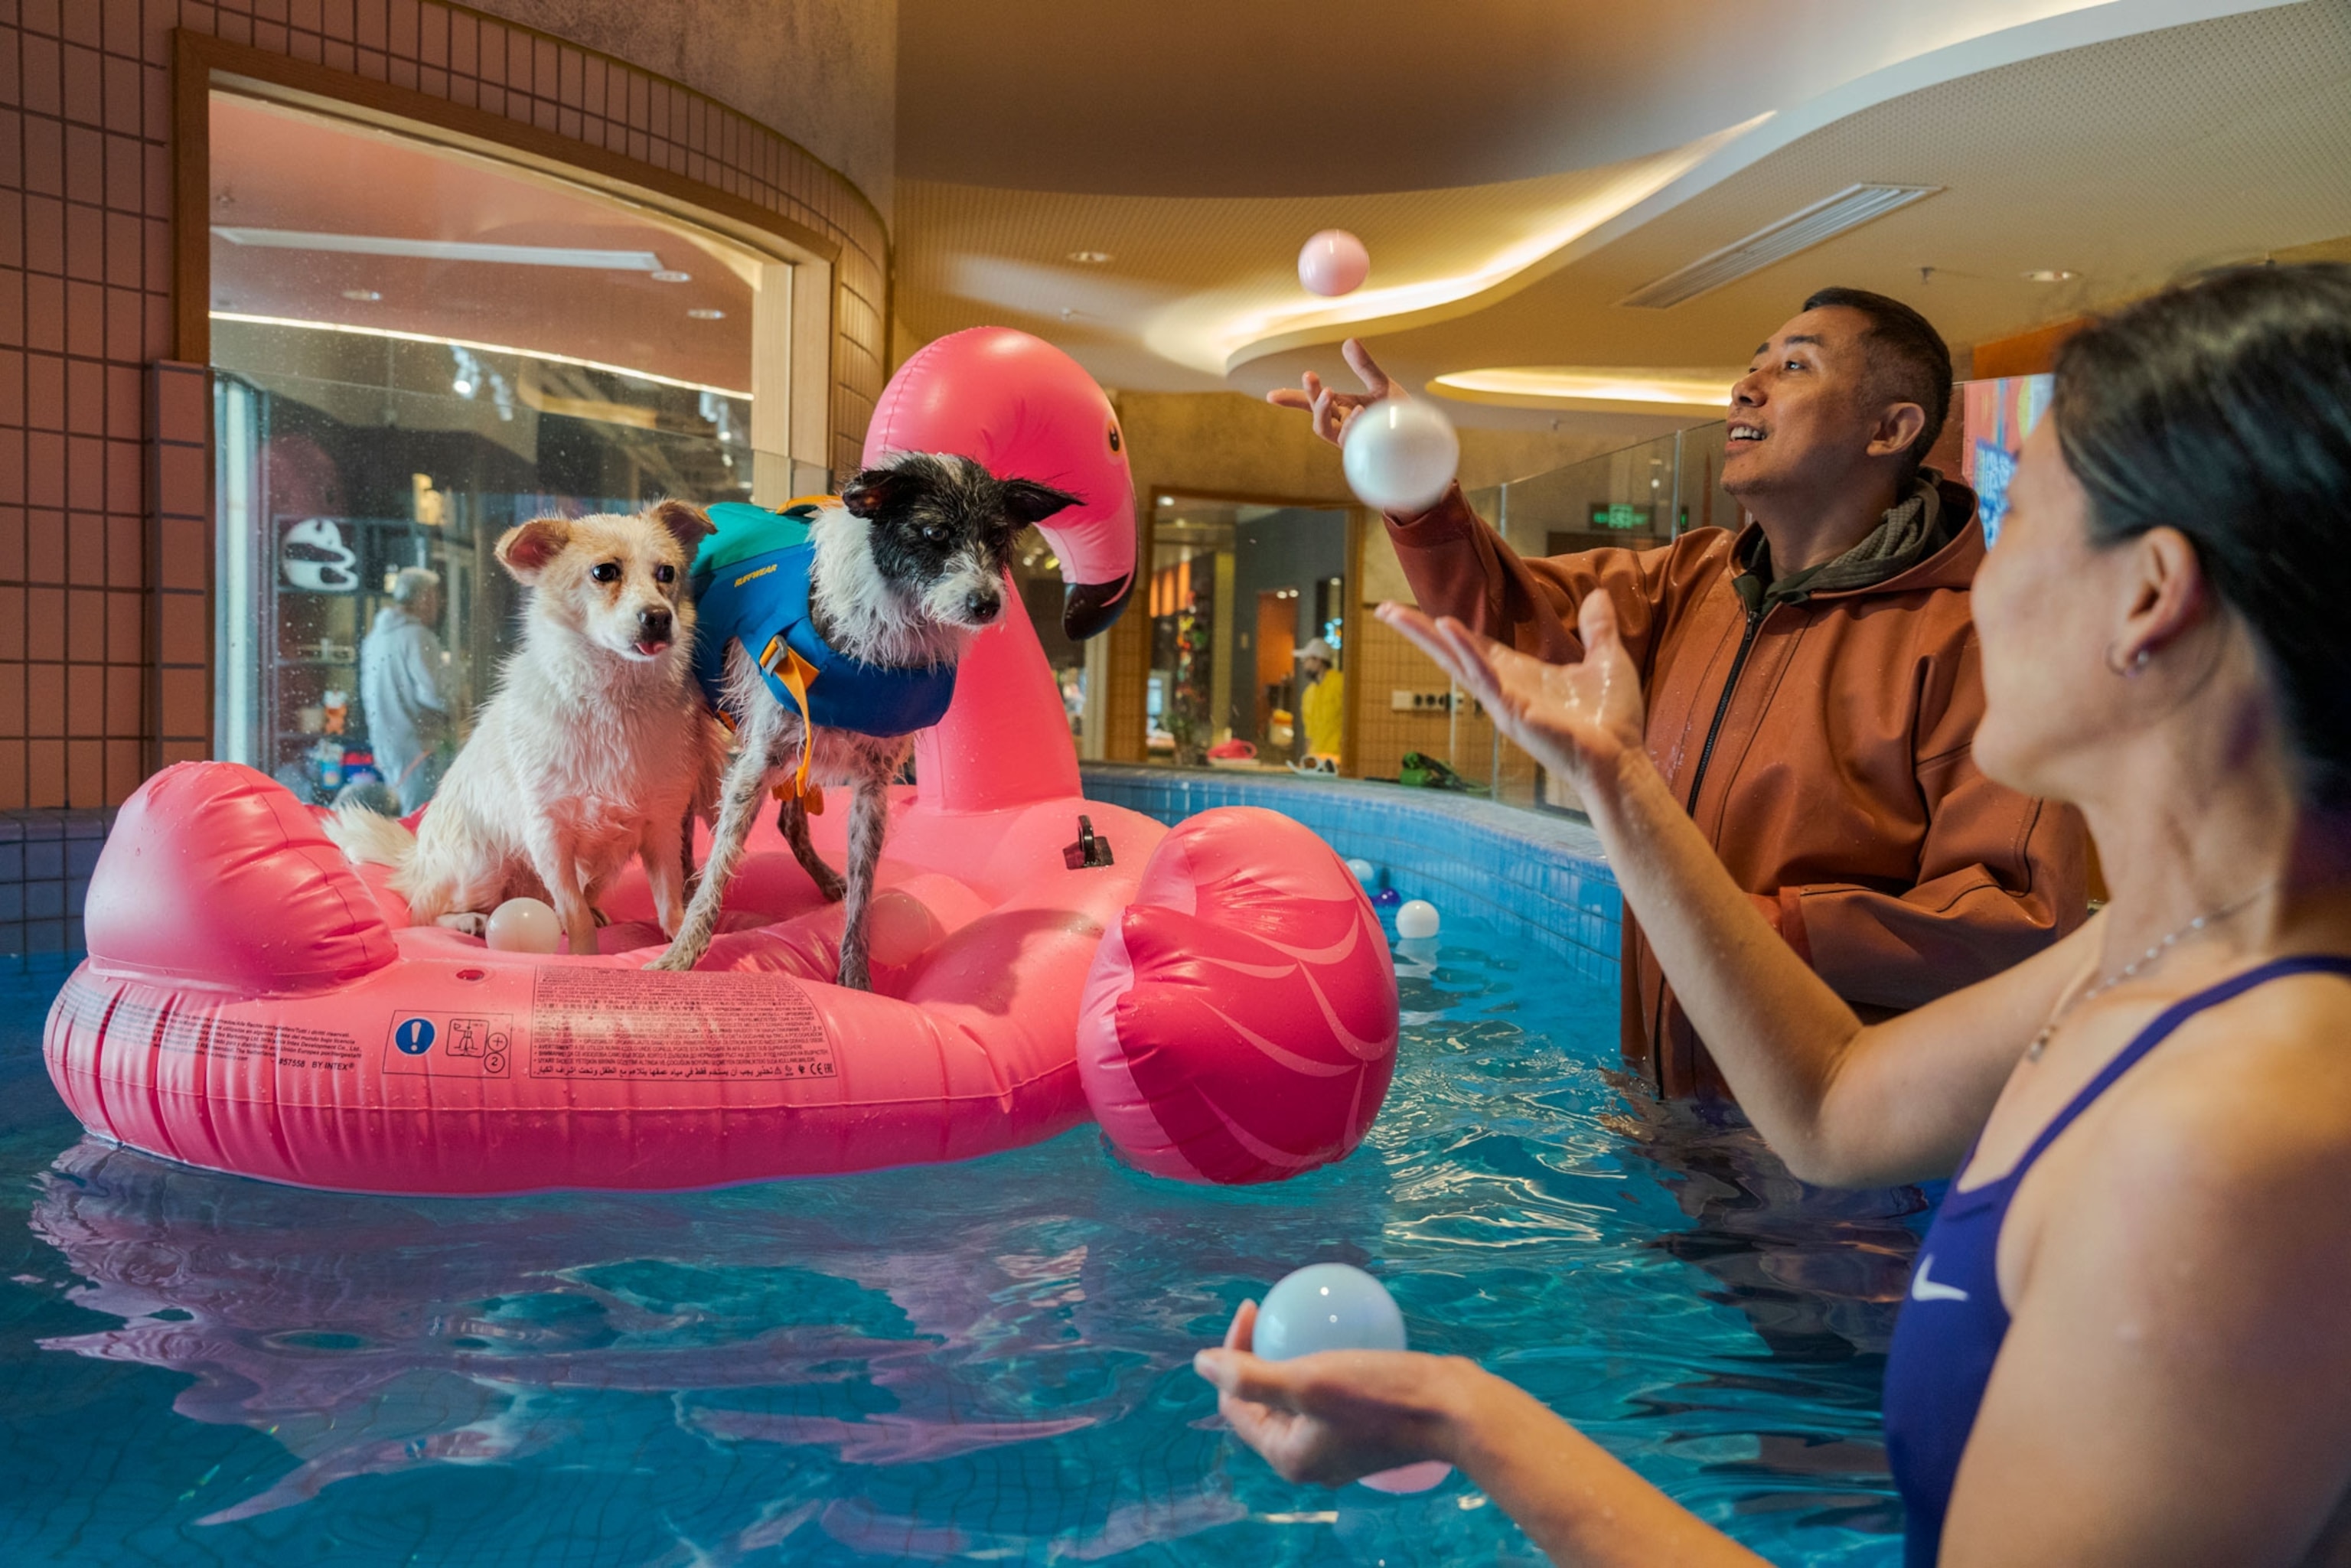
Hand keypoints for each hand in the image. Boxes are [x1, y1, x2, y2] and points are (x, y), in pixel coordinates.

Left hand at [1192, 1299, 1466, 1485]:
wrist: (1456, 1411)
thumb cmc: (1380, 1395)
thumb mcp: (1307, 1381)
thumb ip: (1248, 1377)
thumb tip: (1199, 1364)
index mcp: (1289, 1458)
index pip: (1236, 1403)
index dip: (1231, 1352)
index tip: (1251, 1306)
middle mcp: (1311, 1459)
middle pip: (1264, 1400)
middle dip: (1258, 1352)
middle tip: (1270, 1306)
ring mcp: (1341, 1446)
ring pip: (1299, 1394)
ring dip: (1291, 1353)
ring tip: (1296, 1313)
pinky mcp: (1366, 1428)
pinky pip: (1331, 1391)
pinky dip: (1325, 1360)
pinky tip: (1337, 1325)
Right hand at [1265, 338, 1399, 447]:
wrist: (1421, 441)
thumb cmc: (1399, 415)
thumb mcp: (1381, 385)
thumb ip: (1364, 366)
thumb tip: (1348, 341)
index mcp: (1342, 408)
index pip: (1311, 403)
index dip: (1291, 399)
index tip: (1270, 396)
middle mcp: (1341, 425)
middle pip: (1315, 413)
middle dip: (1309, 395)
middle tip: (1310, 375)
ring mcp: (1349, 440)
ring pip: (1323, 429)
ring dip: (1321, 410)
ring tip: (1329, 391)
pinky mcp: (1359, 451)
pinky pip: (1348, 440)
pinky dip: (1350, 424)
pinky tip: (1360, 412)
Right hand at [1377, 593, 1646, 797]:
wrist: (1621, 759)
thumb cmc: (1611, 719)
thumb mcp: (1605, 659)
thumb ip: (1597, 629)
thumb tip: (1597, 595)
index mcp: (1517, 675)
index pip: (1472, 645)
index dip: (1445, 628)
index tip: (1419, 611)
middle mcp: (1502, 688)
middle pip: (1450, 653)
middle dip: (1417, 632)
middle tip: (1383, 610)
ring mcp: (1504, 702)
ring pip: (1457, 663)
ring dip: (1429, 637)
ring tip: (1399, 614)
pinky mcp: (1514, 712)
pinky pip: (1486, 677)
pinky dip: (1467, 652)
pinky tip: (1448, 628)